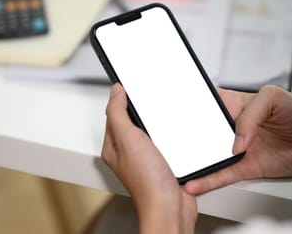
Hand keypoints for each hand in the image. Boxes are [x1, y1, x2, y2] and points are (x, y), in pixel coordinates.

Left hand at [102, 84, 196, 233]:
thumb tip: (115, 91)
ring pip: (151, 130)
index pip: (114, 113)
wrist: (171, 208)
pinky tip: (176, 131)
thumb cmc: (148, 182)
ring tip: (163, 111)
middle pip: (133, 120)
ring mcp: (147, 157)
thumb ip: (118, 113)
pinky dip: (171, 134)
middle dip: (142, 108)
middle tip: (149, 94)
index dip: (122, 97)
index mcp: (114, 145)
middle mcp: (128, 152)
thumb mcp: (128, 138)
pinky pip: (166, 141)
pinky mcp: (164, 162)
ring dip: (159, 121)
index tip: (131, 83)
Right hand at [185, 85, 291, 194]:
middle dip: (187, 136)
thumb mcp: (274, 98)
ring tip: (181, 164)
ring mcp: (237, 148)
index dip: (191, 106)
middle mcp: (232, 127)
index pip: (206, 104)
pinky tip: (196, 182)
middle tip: (174, 141)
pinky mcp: (246, 168)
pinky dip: (208, 180)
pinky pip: (223, 175)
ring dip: (196, 160)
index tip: (177, 111)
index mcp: (234, 104)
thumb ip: (251, 115)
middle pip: (203, 131)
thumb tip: (237, 141)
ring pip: (210, 155)